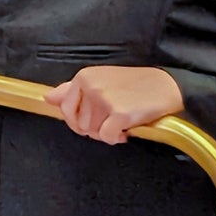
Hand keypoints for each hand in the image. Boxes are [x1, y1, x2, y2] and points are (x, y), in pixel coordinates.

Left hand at [45, 66, 184, 144]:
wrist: (167, 86)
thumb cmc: (136, 84)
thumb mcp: (101, 80)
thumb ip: (72, 89)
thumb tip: (48, 98)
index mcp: (84, 77)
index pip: (66, 109)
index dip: (77, 122)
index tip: (91, 123)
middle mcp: (91, 86)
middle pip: (79, 123)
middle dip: (94, 129)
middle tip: (111, 123)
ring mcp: (104, 99)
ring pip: (92, 132)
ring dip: (106, 134)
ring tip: (121, 124)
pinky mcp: (119, 113)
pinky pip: (106, 137)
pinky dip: (115, 138)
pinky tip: (126, 131)